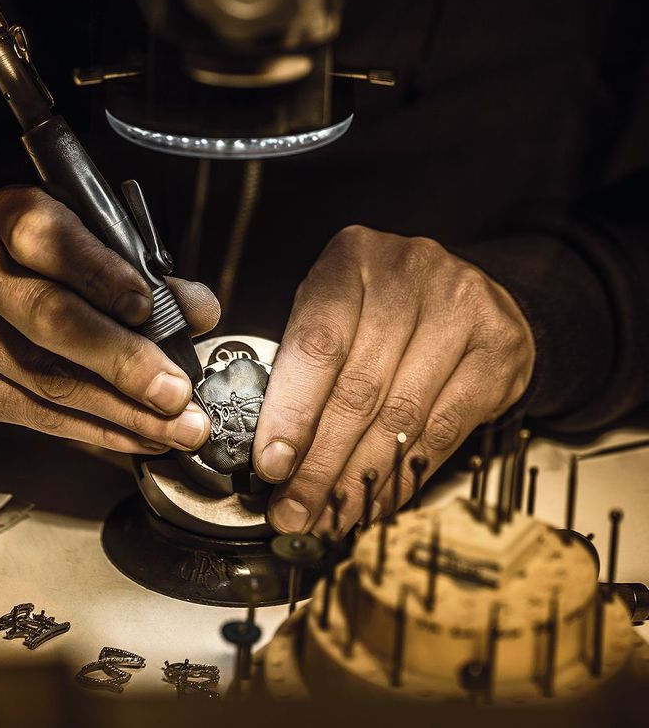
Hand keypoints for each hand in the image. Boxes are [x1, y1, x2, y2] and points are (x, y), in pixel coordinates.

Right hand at [0, 186, 219, 452]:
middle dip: (125, 362)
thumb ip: (140, 273)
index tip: (146, 308)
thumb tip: (196, 310)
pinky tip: (138, 435)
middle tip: (175, 391)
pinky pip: (35, 414)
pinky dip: (97, 431)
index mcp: (9, 217)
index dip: (100, 274)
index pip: (51, 238)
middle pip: (51, 318)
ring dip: (124, 413)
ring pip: (48, 381)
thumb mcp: (82, 246)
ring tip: (176, 426)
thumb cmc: (32, 267)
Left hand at [253, 226, 534, 533]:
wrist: (469, 293)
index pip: (318, 343)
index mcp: (353, 257)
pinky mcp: (499, 348)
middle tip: (296, 509)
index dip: (293, 411)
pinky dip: (405, 474)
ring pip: (401, 415)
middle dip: (321, 462)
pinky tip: (378, 498)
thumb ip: (303, 367)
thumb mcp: (334, 310)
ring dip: (360, 478)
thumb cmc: (384, 305)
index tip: (273, 464)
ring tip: (332, 514)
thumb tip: (275, 454)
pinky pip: (444, 428)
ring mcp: (461, 306)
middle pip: (359, 386)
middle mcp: (409, 272)